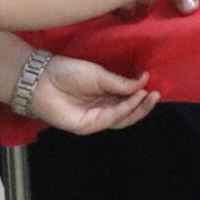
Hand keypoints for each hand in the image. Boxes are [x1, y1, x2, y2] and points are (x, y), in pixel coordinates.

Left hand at [27, 53, 156, 133]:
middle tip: (156, 94)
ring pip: (122, 119)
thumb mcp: (99, 75)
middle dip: (144, 105)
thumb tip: (144, 81)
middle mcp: (102, 109)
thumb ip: (121, 82)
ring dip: (137, 109)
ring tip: (148, 96)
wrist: (43, 79)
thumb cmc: (68, 73)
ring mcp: (95, 119)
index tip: (153, 83)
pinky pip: (110, 120)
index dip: (141, 94)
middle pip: (128, 112)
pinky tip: (133, 99)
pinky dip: (124, 110)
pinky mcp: (87, 126)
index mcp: (105, 96)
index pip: (128, 100)